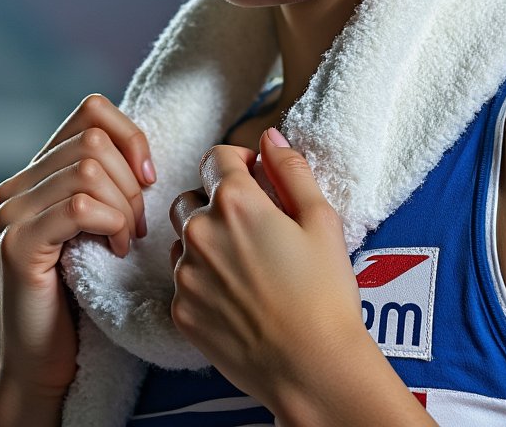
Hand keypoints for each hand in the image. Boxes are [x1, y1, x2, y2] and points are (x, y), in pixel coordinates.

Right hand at [0, 94, 154, 424]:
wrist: (44, 361)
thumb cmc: (85, 290)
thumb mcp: (97, 220)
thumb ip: (104, 179)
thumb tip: (140, 145)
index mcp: (35, 171)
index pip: (91, 110)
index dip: (131, 136)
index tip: (148, 177)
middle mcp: (14, 184)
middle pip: (95, 138)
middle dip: (132, 179)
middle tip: (138, 222)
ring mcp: (10, 212)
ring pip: (89, 168)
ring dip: (124, 204)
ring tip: (125, 238)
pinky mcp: (17, 243)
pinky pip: (79, 206)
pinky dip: (111, 223)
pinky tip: (114, 249)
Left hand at [167, 129, 366, 411]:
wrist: (312, 368)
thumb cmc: (324, 293)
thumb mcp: (321, 219)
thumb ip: (291, 170)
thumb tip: (270, 138)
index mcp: (236, 202)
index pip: (217, 157)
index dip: (240, 161)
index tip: (257, 177)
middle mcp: (201, 232)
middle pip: (192, 195)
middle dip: (218, 199)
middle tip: (254, 224)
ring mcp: (186, 275)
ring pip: (183, 238)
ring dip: (205, 238)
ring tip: (246, 262)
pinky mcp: (181, 311)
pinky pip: (182, 279)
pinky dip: (203, 278)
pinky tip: (238, 294)